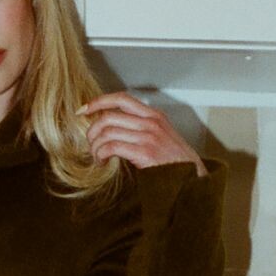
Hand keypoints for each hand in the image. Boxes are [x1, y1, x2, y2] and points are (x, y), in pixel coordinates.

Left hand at [78, 93, 205, 176]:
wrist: (192, 177)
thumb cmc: (174, 160)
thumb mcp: (161, 135)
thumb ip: (140, 127)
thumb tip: (112, 127)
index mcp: (154, 115)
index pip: (121, 99)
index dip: (99, 102)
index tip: (83, 110)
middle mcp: (150, 122)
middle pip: (109, 116)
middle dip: (92, 130)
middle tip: (90, 143)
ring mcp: (148, 136)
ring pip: (107, 132)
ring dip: (95, 146)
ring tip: (97, 157)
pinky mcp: (144, 152)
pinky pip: (111, 147)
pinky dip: (101, 155)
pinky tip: (102, 163)